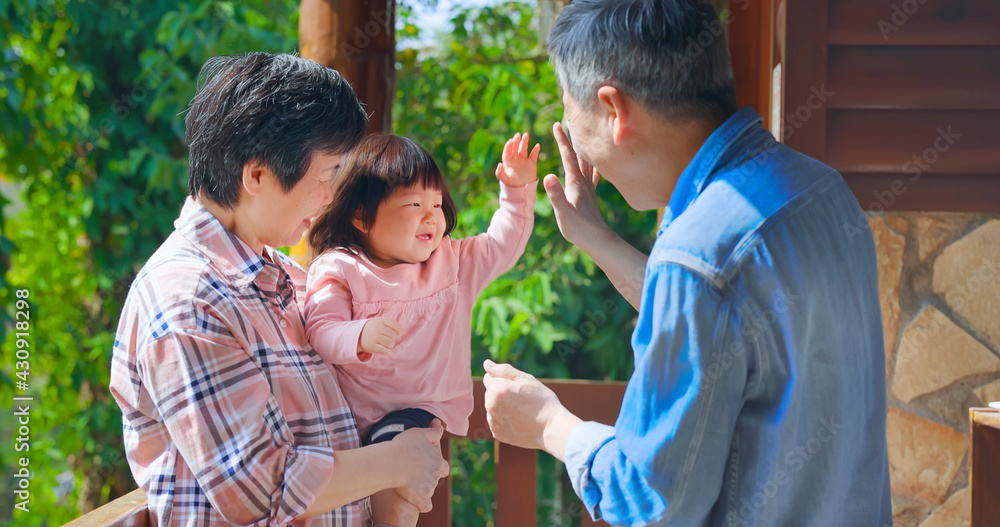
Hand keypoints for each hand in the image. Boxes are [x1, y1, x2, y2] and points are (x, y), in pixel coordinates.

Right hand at [359, 317, 401, 355]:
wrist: (357, 335)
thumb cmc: (372, 329)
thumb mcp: (379, 322)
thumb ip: (391, 324)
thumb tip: (402, 333)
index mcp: (380, 320)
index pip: (394, 324)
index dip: (399, 330)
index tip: (399, 333)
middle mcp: (377, 328)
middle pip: (393, 335)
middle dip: (391, 338)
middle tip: (386, 339)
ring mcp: (373, 337)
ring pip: (390, 343)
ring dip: (389, 345)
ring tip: (384, 344)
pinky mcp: (371, 346)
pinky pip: (385, 351)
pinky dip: (387, 352)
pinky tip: (385, 351)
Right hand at [391, 419, 449, 512]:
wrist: (393, 462)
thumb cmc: (405, 446)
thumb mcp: (420, 433)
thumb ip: (433, 432)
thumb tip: (440, 426)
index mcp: (438, 461)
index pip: (444, 467)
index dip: (436, 467)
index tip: (427, 465)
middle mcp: (436, 475)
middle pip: (435, 479)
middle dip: (428, 478)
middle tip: (415, 473)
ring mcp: (429, 488)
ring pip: (429, 491)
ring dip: (421, 488)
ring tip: (407, 482)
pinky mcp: (421, 498)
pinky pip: (425, 506)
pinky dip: (421, 504)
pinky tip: (414, 501)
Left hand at [482, 359, 566, 450]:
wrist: (551, 428)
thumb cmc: (541, 400)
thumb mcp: (526, 379)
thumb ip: (503, 370)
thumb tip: (486, 364)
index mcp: (497, 389)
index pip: (488, 378)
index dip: (502, 379)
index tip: (516, 386)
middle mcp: (491, 406)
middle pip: (489, 393)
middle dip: (500, 392)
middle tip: (521, 399)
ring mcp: (493, 421)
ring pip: (492, 407)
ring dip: (500, 406)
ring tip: (520, 411)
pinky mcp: (497, 433)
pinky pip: (495, 421)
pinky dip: (503, 419)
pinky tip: (518, 420)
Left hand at [495, 132, 540, 186]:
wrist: (522, 189)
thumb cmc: (512, 185)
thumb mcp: (504, 179)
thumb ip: (500, 173)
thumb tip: (499, 164)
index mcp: (508, 162)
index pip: (507, 152)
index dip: (508, 146)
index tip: (511, 141)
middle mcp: (515, 159)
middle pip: (515, 148)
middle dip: (516, 141)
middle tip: (518, 135)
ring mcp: (523, 161)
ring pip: (524, 149)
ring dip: (525, 142)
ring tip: (526, 135)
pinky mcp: (531, 163)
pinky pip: (533, 155)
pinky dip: (535, 150)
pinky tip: (537, 145)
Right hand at [543, 122, 610, 247]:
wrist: (597, 239)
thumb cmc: (578, 228)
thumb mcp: (562, 212)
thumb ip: (555, 194)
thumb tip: (548, 176)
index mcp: (575, 182)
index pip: (568, 156)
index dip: (562, 140)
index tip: (556, 124)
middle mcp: (584, 181)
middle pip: (579, 154)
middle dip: (573, 138)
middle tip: (569, 122)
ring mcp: (589, 187)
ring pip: (587, 161)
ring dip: (583, 149)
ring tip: (582, 138)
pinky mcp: (591, 194)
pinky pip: (593, 174)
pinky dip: (593, 165)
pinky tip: (597, 164)